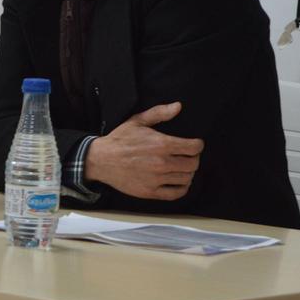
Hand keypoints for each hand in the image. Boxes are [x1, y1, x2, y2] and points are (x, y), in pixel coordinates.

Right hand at [84, 102, 204, 200]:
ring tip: (183, 167)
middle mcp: (162, 163)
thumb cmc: (120, 139)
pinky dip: (182, 188)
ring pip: (186, 178)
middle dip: (194, 158)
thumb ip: (160, 113)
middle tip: (189, 156)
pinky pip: (176, 193)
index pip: (194, 148)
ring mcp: (157, 179)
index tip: (195, 144)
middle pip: (193, 164)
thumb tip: (178, 106)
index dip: (198, 145)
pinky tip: (180, 182)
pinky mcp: (151, 192)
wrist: (101, 160)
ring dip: (188, 172)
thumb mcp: (138, 121)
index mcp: (161, 144)